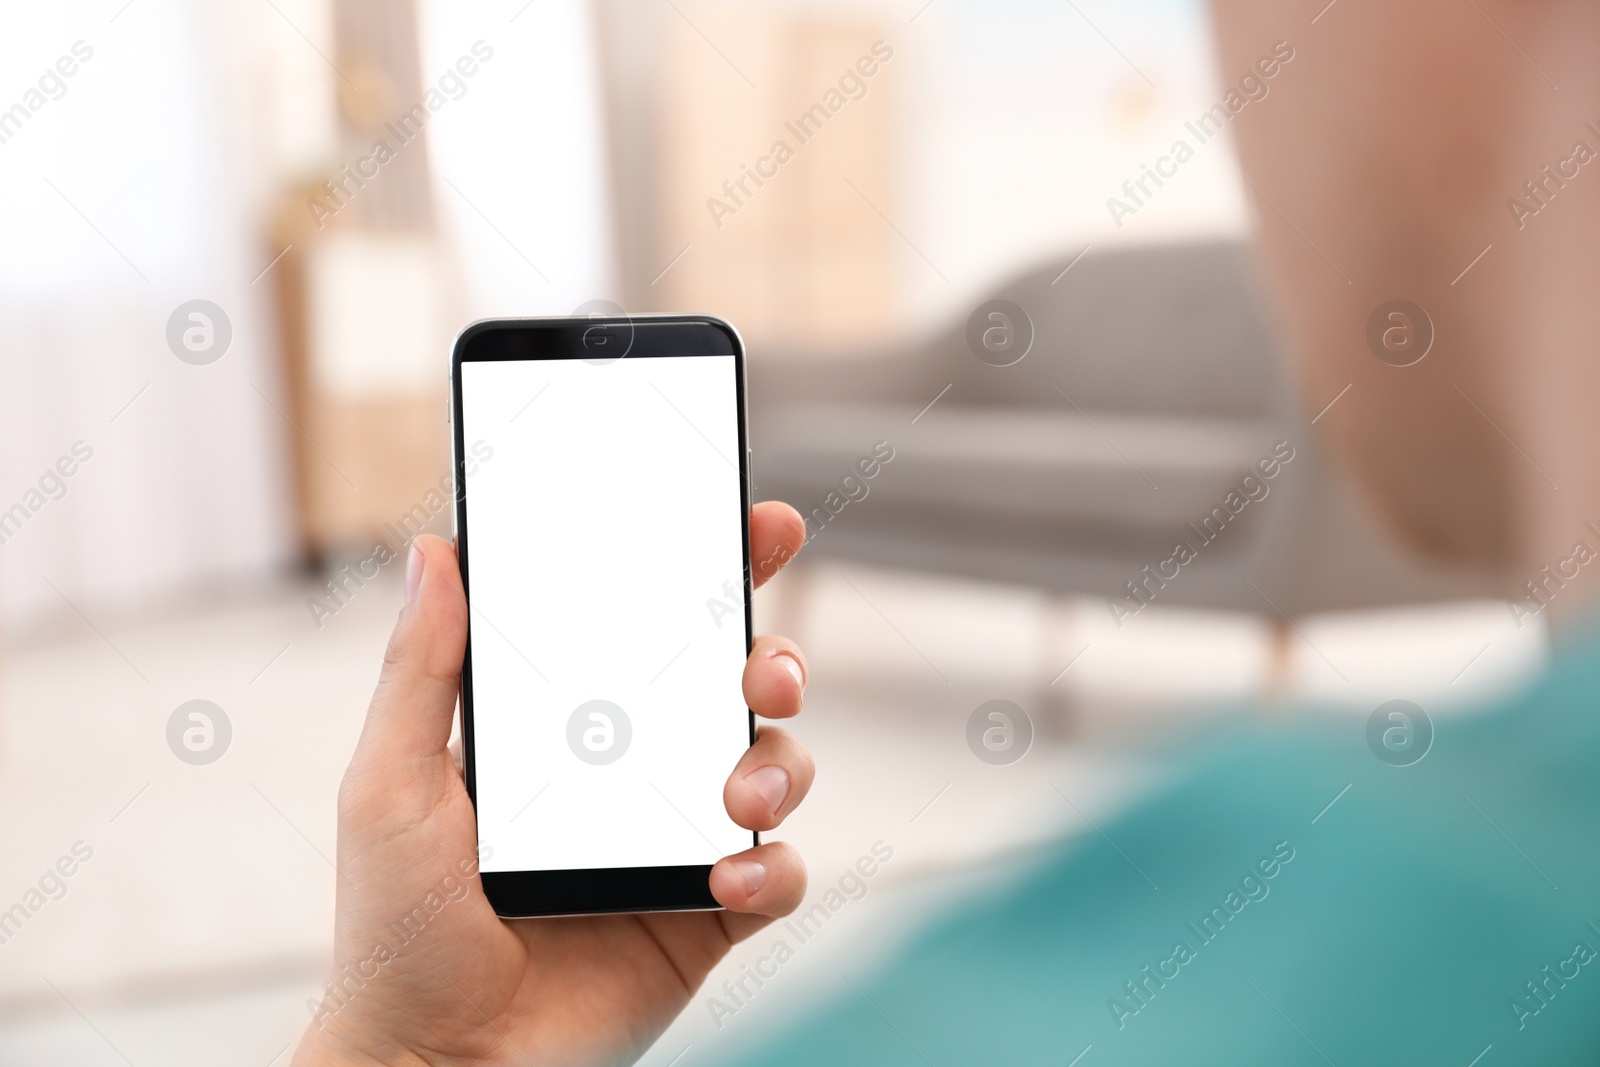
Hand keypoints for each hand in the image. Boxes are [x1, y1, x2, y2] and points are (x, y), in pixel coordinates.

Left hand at [293, 502, 811, 1066]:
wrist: (437, 1064)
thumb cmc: (395, 929)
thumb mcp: (391, 784)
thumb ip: (420, 669)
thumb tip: (434, 550)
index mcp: (569, 728)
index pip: (650, 629)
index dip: (711, 571)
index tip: (754, 525)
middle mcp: (634, 774)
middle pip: (735, 686)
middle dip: (775, 657)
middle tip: (764, 668)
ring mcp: (674, 840)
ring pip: (775, 768)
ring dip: (778, 764)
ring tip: (736, 797)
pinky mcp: (706, 916)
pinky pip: (777, 874)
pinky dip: (772, 869)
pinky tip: (725, 881)